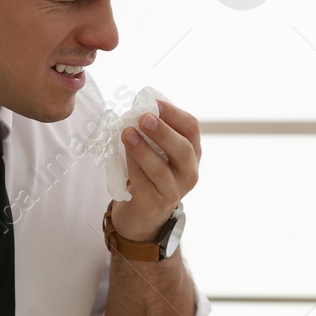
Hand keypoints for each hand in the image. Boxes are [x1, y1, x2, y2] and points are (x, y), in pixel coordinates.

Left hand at [111, 98, 201, 241]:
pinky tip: (123, 153)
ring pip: (161, 169)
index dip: (174, 113)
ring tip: (127, 133)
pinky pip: (143, 183)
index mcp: (193, 153)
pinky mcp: (155, 204)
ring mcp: (175, 191)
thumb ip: (154, 132)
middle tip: (143, 117)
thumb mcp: (158, 151)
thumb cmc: (149, 173)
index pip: (192, 129)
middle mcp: (189, 172)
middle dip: (162, 131)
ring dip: (143, 149)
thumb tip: (139, 106)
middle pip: (182, 149)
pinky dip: (132, 166)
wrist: (143, 213)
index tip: (153, 102)